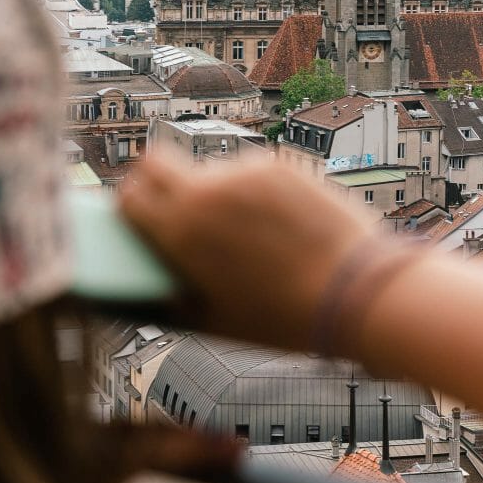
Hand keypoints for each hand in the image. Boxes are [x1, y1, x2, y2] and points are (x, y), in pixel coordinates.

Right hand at [120, 152, 376, 350]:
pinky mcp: (278, 164)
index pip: (128, 194)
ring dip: (215, 193)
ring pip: (209, 171)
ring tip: (250, 237)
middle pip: (154, 160)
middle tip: (172, 204)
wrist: (354, 292)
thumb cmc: (282, 317)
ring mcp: (243, 172)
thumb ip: (166, 300)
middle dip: (155, 179)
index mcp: (179, 231)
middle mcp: (205, 191)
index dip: (129, 204)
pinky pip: (249, 172)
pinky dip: (253, 192)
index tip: (138, 215)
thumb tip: (139, 286)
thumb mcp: (210, 321)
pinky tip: (279, 226)